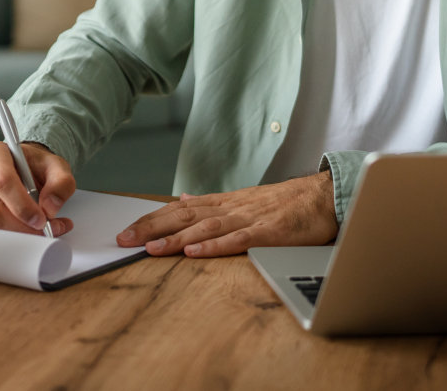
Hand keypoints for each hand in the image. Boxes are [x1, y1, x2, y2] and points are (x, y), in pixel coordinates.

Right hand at [0, 141, 75, 236]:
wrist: (21, 170)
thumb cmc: (33, 166)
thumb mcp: (55, 166)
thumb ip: (61, 182)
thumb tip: (50, 207)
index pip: (3, 181)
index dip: (22, 205)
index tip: (41, 219)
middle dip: (22, 226)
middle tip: (45, 230)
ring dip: (17, 235)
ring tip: (39, 231)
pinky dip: (9, 238)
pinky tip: (25, 232)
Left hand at [116, 172, 337, 257]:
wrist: (323, 196)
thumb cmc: (285, 202)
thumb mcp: (243, 199)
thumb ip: (212, 203)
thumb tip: (183, 200)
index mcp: (224, 203)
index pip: (179, 209)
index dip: (151, 220)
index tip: (126, 231)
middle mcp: (231, 208)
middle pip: (184, 216)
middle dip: (151, 228)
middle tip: (123, 240)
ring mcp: (249, 218)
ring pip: (205, 228)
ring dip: (176, 238)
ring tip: (150, 248)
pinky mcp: (268, 232)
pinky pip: (238, 239)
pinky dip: (215, 245)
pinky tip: (195, 251)